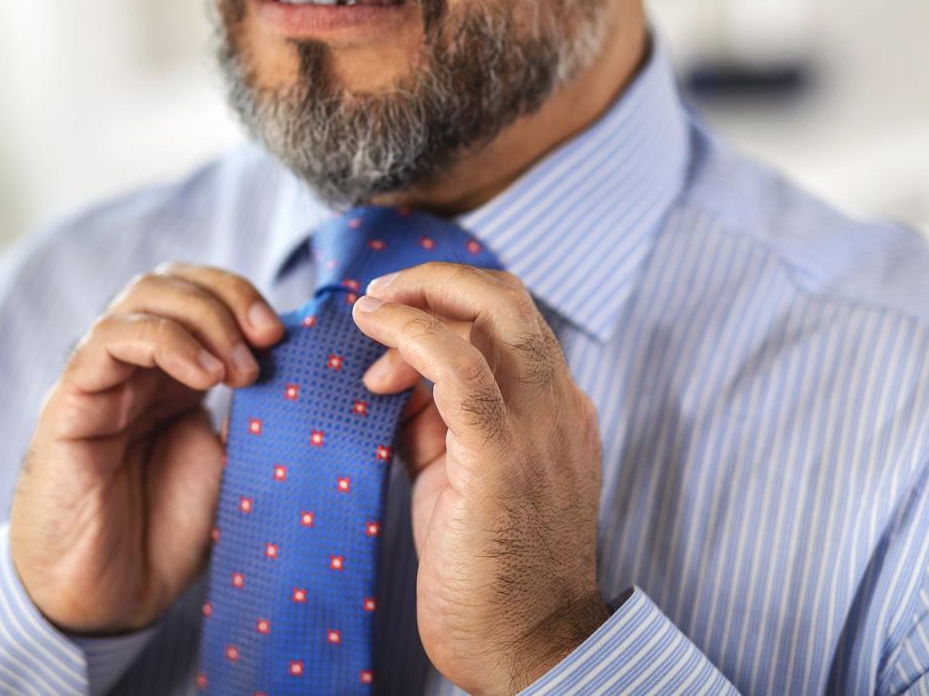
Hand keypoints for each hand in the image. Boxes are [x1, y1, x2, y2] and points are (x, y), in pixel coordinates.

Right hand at [9, 262, 283, 634]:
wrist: (112, 596)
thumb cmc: (166, 532)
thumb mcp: (231, 460)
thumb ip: (254, 410)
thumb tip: (299, 365)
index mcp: (172, 372)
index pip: (200, 293)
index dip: (241, 296)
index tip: (282, 333)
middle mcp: (134, 364)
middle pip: (171, 280)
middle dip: (228, 295)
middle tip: (267, 339)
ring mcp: (100, 377)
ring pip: (141, 296)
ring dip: (203, 317)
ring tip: (238, 369)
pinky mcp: (70, 400)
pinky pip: (108, 339)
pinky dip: (164, 341)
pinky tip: (203, 376)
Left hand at [351, 262, 608, 694]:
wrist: (525, 649)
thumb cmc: (489, 570)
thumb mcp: (460, 476)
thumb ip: (437, 420)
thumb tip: (391, 376)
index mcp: (556, 409)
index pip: (509, 320)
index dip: (445, 305)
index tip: (390, 328)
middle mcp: (559, 406)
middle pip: (508, 296)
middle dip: (436, 279)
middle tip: (380, 298)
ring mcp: (540, 428)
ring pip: (495, 311)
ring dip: (421, 295)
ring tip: (369, 314)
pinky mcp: (503, 457)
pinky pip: (461, 367)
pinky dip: (414, 334)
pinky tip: (378, 335)